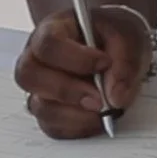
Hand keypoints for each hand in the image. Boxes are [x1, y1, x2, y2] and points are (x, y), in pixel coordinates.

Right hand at [13, 6, 154, 138]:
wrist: (116, 48)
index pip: (47, 43)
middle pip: (28, 75)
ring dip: (74, 113)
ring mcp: (40, 87)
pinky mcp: (50, 111)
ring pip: (38, 106)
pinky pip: (52, 127)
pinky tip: (97, 118)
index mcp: (53, 29)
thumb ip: (124, 62)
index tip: (104, 63)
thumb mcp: (128, 35)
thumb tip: (115, 97)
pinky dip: (77, 127)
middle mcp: (38, 58)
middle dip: (66, 90)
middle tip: (99, 98)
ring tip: (103, 109)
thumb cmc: (114, 36)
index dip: (74, 57)